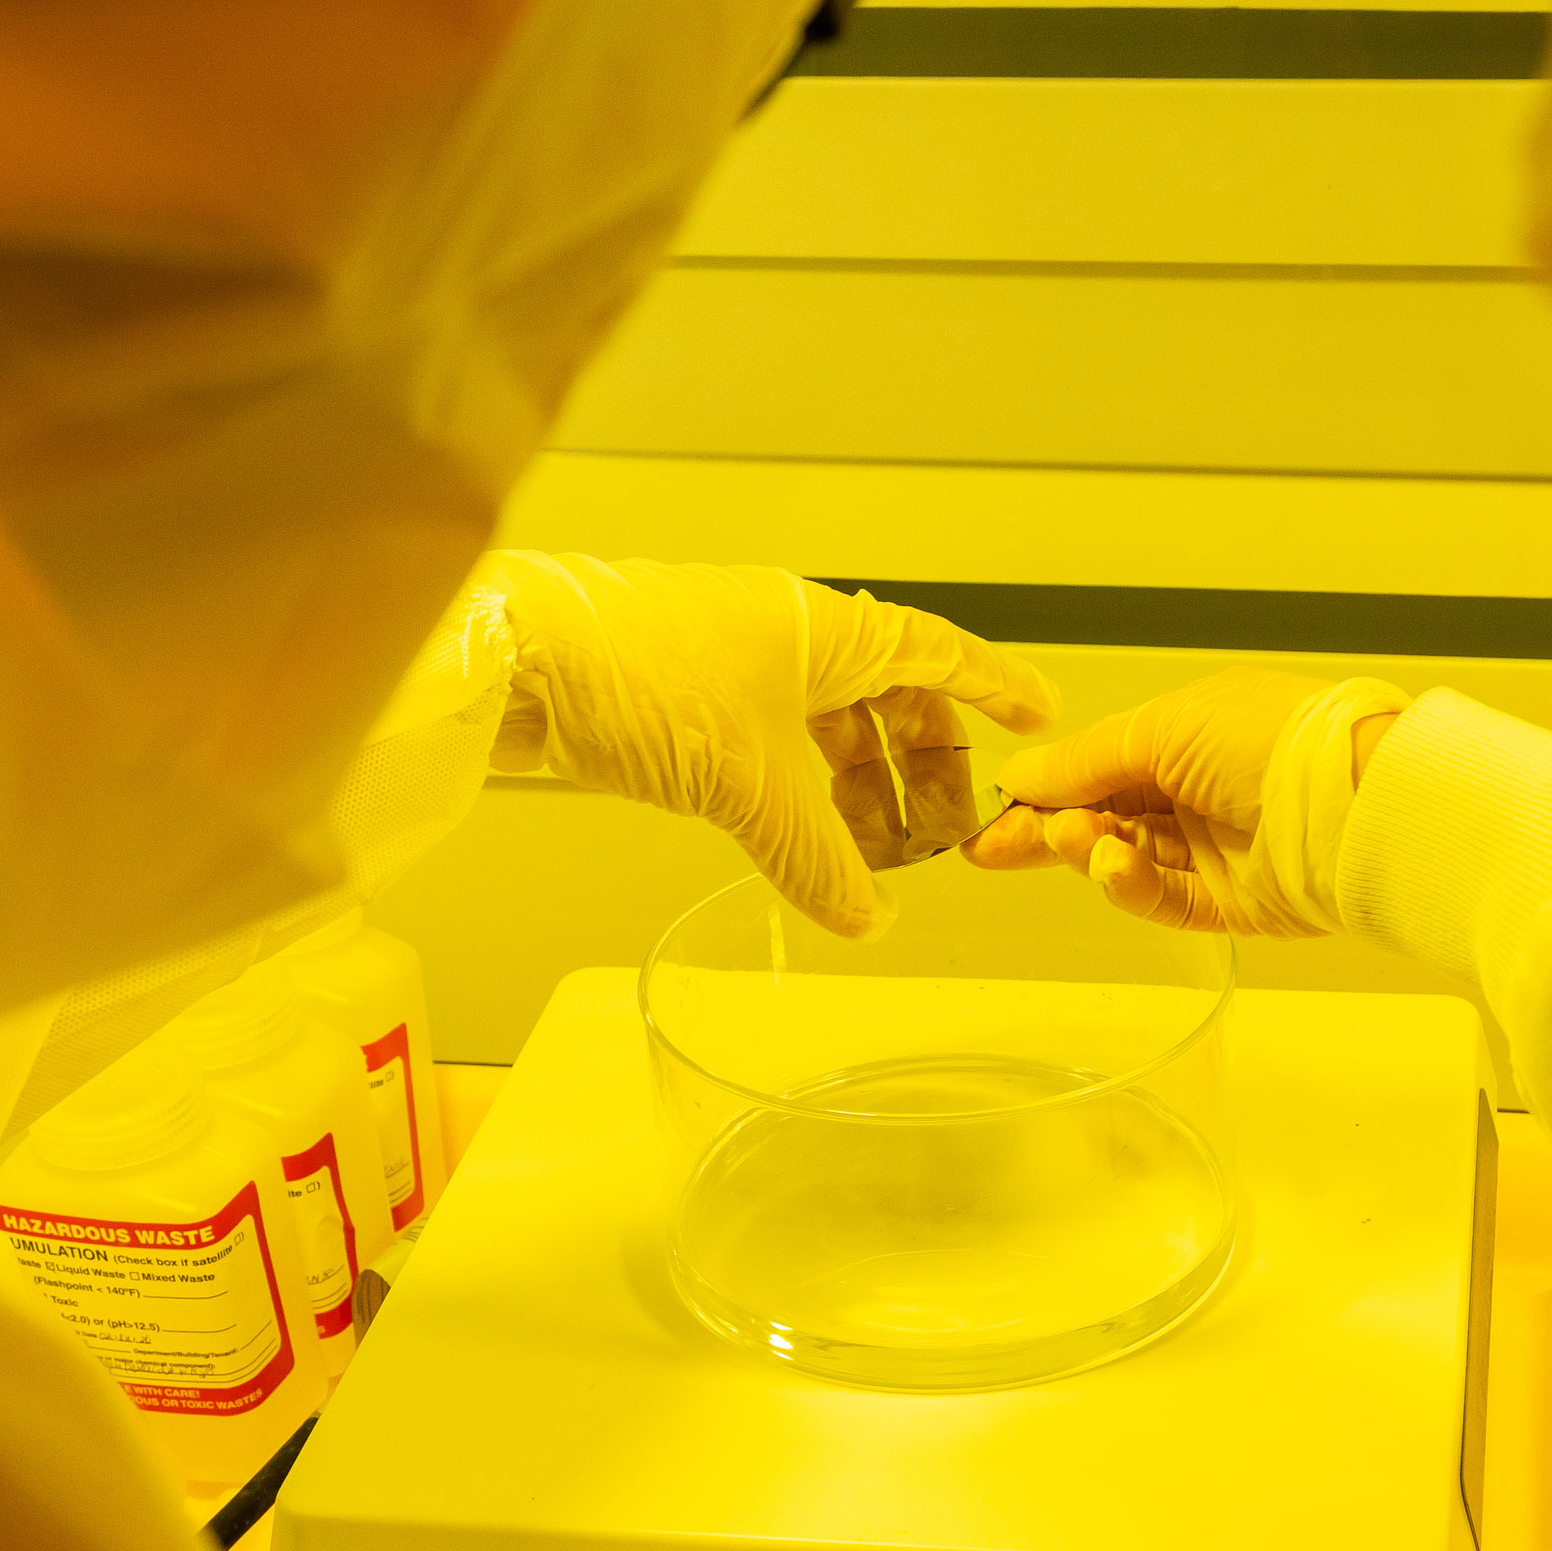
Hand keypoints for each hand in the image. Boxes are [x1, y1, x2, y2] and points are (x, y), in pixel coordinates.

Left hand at [481, 554, 1057, 938]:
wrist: (512, 663)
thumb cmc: (635, 680)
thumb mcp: (750, 786)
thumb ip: (817, 860)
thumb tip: (870, 921)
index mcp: (823, 629)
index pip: (937, 652)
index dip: (994, 686)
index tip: (1038, 714)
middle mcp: (785, 637)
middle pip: (884, 698)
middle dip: (921, 765)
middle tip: (950, 828)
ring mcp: (732, 666)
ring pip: (822, 730)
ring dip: (854, 792)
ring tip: (874, 856)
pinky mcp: (682, 702)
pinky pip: (768, 750)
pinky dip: (796, 796)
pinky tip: (796, 844)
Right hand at [963, 669, 1404, 936]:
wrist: (1354, 802)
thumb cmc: (1267, 740)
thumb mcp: (1163, 730)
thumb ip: (1086, 759)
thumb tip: (1021, 775)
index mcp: (1186, 737)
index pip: (1099, 769)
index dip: (1045, 791)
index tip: (992, 814)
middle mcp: (1198, 793)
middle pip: (1104, 820)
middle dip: (1049, 832)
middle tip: (993, 849)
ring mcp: (1214, 851)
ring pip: (1125, 861)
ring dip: (1091, 852)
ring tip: (1075, 842)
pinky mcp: (1230, 905)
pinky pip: (1163, 901)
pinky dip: (1130, 886)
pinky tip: (1111, 866)